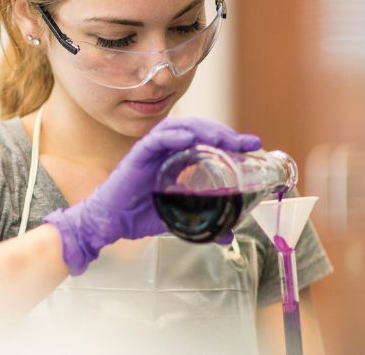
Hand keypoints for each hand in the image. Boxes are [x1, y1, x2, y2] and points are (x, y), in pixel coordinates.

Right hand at [43, 117, 260, 274]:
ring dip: (203, 129)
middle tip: (245, 142)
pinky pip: (155, 140)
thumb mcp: (179, 219)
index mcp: (176, 158)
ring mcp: (150, 151)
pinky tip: (189, 138)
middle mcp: (165, 150)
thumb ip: (203, 225)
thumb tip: (228, 236)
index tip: (253, 145)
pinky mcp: (136, 157)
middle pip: (197, 128)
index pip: (206, 139)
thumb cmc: (140, 215)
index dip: (230, 139)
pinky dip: (172, 136)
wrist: (111, 223)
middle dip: (223, 132)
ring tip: (223, 138)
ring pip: (178, 128)